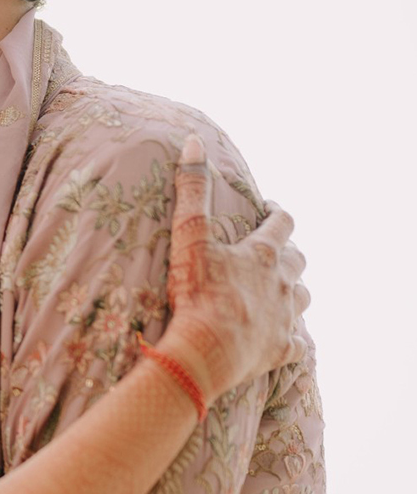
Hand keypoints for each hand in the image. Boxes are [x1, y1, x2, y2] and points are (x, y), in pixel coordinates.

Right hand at [162, 135, 309, 400]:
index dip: (278, 213)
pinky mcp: (282, 349)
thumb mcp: (190, 236)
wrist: (206, 351)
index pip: (283, 221)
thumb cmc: (197, 294)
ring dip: (294, 292)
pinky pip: (299, 343)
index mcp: (264, 253)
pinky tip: (286, 340)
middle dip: (289, 253)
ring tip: (280, 293)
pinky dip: (294, 339)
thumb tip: (194, 142)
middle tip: (274, 254)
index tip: (270, 211)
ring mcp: (286, 317)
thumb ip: (193, 189)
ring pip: (304, 298)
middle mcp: (283, 282)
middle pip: (299, 259)